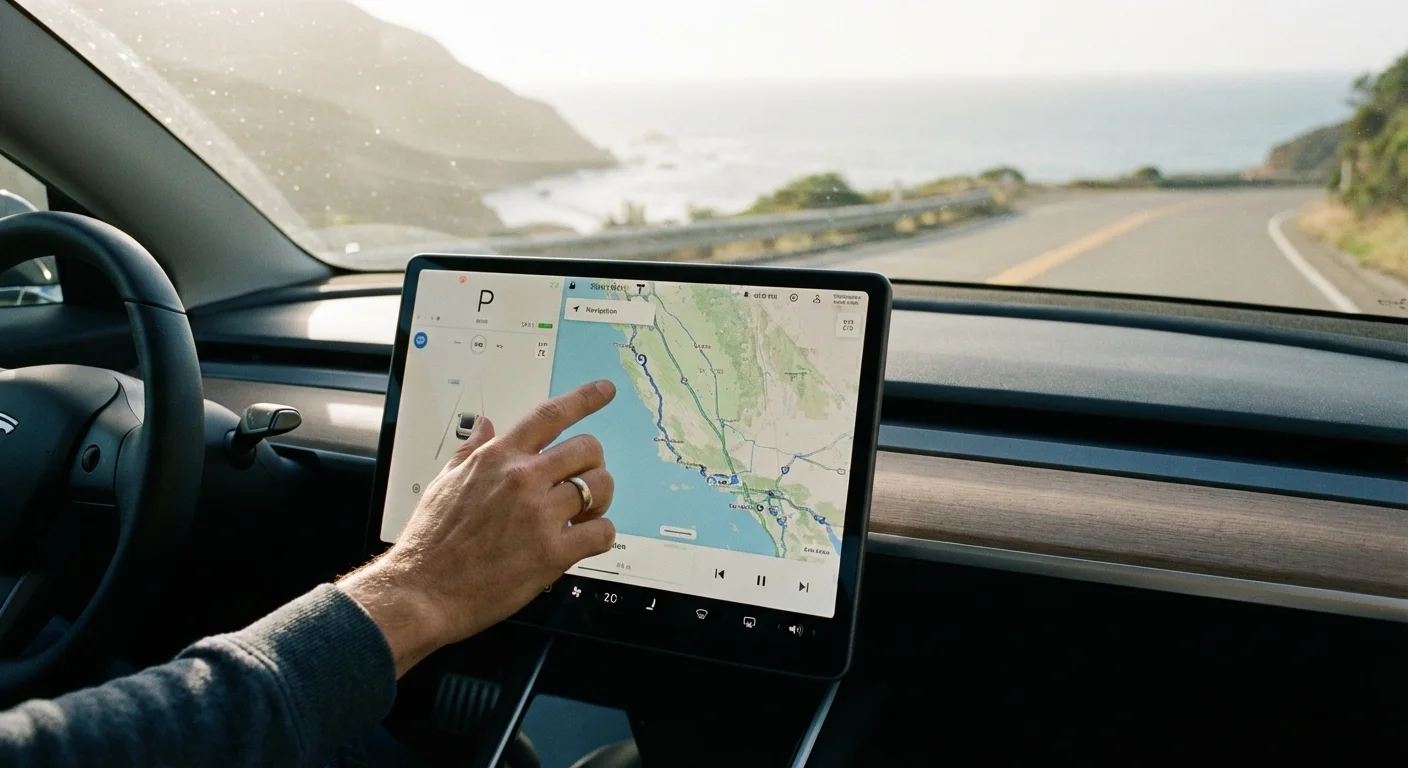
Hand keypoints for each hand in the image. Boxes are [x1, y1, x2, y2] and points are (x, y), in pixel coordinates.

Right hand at [339, 380, 617, 675]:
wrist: (421, 591)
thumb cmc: (430, 542)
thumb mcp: (444, 483)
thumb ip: (472, 451)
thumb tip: (485, 426)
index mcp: (497, 458)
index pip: (549, 415)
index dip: (584, 399)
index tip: (605, 390)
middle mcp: (522, 479)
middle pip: (587, 449)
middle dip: (593, 464)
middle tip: (584, 482)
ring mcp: (539, 515)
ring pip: (600, 487)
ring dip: (600, 500)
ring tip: (585, 514)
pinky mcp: (552, 552)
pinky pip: (602, 532)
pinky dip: (602, 535)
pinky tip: (586, 541)